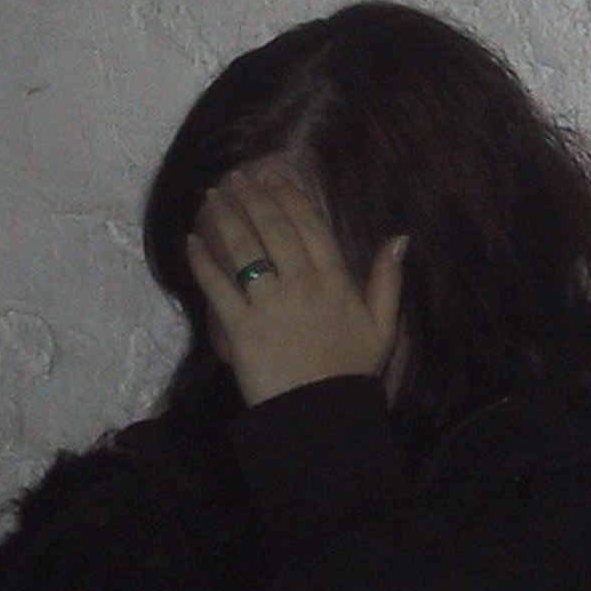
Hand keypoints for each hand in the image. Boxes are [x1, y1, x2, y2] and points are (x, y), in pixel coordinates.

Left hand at [185, 164, 406, 406]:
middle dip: (253, 198)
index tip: (274, 176)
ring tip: (213, 196)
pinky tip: (191, 241)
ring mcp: (268, 303)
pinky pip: (218, 286)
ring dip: (226, 218)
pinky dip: (202, 261)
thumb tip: (399, 237)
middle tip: (237, 178)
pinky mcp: (240, 326)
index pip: (310, 226)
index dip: (290, 197)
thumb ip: (388, 280)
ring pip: (244, 249)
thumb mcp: (383, 325)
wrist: (320, 414)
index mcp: (335, 280)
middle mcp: (301, 283)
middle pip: (273, 229)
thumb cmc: (351, 371)